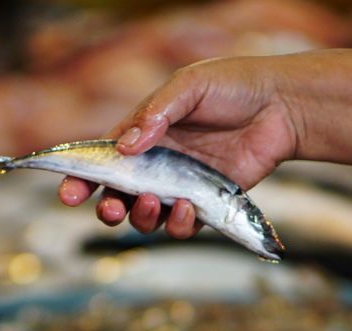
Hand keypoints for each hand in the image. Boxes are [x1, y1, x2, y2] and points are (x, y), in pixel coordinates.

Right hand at [57, 56, 300, 238]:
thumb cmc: (234, 86)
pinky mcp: (207, 203)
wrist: (282, 106)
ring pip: (147, 216)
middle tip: (110, 207)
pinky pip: (183, 225)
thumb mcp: (189, 85)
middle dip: (107, 207)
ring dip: (141, 218)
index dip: (81, 178)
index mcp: (144, 132)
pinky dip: (179, 224)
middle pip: (119, 195)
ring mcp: (181, 185)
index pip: (104, 159)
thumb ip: (156, 113)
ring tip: (152, 201)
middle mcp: (158, 163)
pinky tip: (187, 207)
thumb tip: (125, 146)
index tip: (69, 195)